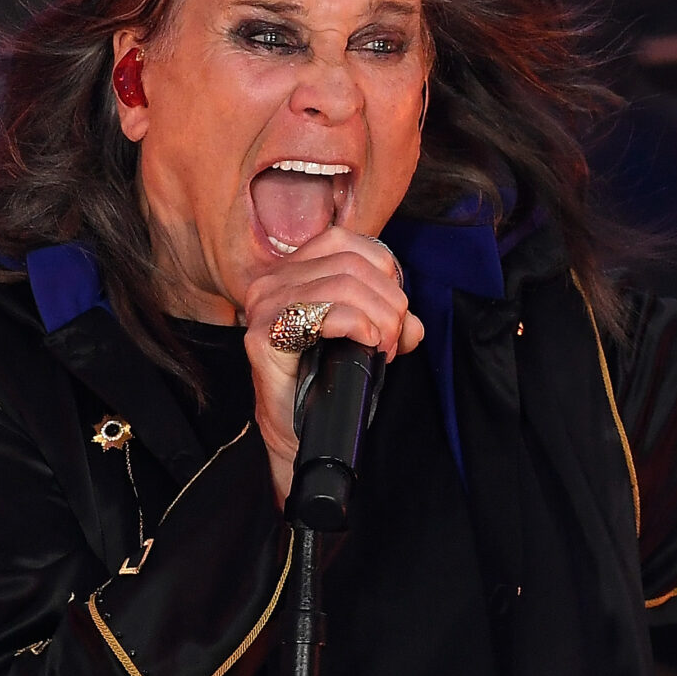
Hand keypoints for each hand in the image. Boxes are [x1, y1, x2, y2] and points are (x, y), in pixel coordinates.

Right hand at [241, 227, 424, 502]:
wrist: (301, 433)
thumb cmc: (330, 381)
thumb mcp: (369, 339)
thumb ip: (391, 319)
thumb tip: (413, 322)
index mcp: (292, 270)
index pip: (347, 242)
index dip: (384, 271)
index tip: (394, 311)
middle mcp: (272, 281)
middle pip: (351, 264)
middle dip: (388, 301)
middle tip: (393, 339)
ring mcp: (263, 306)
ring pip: (343, 285)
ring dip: (378, 317)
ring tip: (383, 348)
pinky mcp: (263, 336)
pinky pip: (324, 313)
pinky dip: (357, 325)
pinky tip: (368, 344)